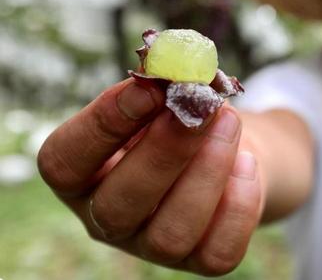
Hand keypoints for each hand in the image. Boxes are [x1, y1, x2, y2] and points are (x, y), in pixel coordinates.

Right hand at [37, 79, 261, 274]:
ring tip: (229, 123)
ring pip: (170, 235)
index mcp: (82, 175)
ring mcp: (152, 246)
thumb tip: (173, 71)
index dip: (103, 125)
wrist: (228, 143)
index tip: (147, 88)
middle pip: (117, 205)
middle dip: (164, 151)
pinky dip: (239, 205)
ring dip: (206, 174)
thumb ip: (162, 86)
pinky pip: (219, 252)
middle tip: (199, 108)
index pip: (64, 162)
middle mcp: (108, 218)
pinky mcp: (200, 261)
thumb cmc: (182, 114)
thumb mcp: (165, 95)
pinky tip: (247, 162)